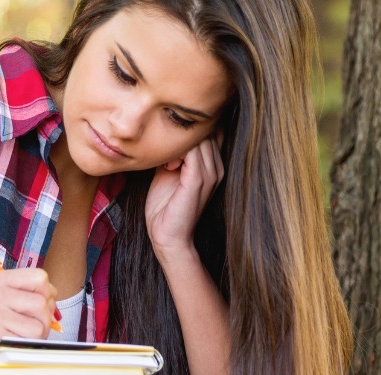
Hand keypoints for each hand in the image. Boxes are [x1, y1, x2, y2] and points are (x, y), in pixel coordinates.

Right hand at [0, 268, 55, 357]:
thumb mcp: (8, 303)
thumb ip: (31, 294)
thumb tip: (54, 295)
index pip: (40, 277)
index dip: (47, 294)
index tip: (35, 308)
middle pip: (42, 301)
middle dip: (44, 320)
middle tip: (27, 328)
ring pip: (40, 322)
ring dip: (38, 335)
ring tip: (19, 337)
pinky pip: (30, 339)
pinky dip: (28, 346)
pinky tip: (13, 345)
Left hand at [145, 137, 223, 253]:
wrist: (169, 237)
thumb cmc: (166, 207)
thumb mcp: (169, 173)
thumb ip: (173, 154)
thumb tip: (164, 136)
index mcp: (213, 165)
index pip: (210, 131)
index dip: (188, 130)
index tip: (168, 144)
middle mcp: (217, 167)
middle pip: (204, 131)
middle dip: (182, 135)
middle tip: (164, 154)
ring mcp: (211, 174)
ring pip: (199, 138)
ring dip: (177, 144)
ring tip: (165, 162)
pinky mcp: (199, 181)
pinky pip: (191, 152)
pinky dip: (175, 153)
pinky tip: (166, 167)